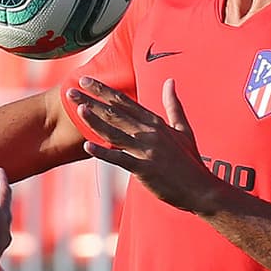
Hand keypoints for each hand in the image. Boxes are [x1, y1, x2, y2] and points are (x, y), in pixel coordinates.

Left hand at [67, 76, 222, 213]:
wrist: (200, 188)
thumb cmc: (190, 160)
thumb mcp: (183, 130)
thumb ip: (173, 106)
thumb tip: (170, 82)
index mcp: (155, 122)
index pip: (124, 102)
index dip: (103, 91)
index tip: (86, 81)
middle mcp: (149, 132)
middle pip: (115, 112)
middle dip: (92, 100)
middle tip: (70, 91)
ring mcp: (146, 150)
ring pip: (115, 131)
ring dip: (95, 120)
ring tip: (78, 109)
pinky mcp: (144, 168)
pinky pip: (120, 158)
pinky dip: (103, 152)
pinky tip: (87, 146)